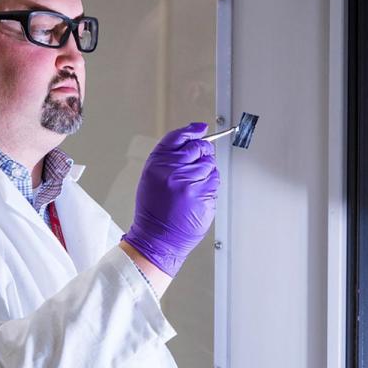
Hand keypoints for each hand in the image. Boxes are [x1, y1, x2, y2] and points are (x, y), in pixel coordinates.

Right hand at [122, 122, 218, 276]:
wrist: (156, 238)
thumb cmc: (154, 210)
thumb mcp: (152, 178)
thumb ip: (170, 157)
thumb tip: (193, 135)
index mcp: (156, 165)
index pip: (178, 138)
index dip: (192, 131)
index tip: (200, 129)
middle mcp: (172, 171)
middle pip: (198, 148)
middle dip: (202, 152)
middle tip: (197, 165)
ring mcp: (189, 184)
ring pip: (209, 164)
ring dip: (206, 171)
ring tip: (193, 185)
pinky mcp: (203, 196)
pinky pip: (214, 180)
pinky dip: (211, 185)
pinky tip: (199, 194)